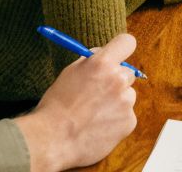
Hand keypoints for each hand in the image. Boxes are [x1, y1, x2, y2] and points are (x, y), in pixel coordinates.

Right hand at [15, 33, 138, 171]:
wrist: (53, 140)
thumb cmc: (56, 106)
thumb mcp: (69, 73)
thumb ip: (91, 61)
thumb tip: (103, 54)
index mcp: (102, 63)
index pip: (127, 42)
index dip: (122, 48)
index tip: (118, 55)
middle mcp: (118, 79)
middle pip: (128, 72)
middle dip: (116, 79)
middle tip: (98, 92)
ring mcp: (126, 102)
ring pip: (127, 95)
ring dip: (116, 101)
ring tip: (94, 114)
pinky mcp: (129, 121)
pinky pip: (126, 115)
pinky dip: (116, 120)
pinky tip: (97, 126)